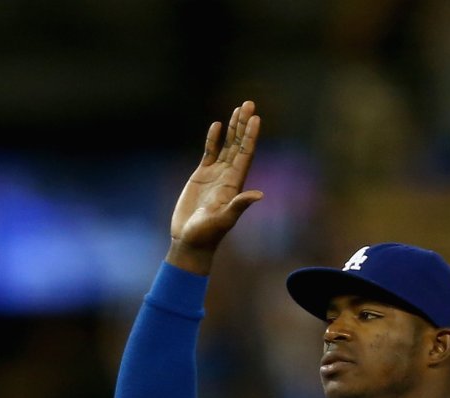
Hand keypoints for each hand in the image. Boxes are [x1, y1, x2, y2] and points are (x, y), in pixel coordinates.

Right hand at [167, 100, 263, 271]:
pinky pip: (210, 152)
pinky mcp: (201, 176)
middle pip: (239, 144)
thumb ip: (239, 205)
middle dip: (243, 124)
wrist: (190, 241)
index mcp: (235, 183)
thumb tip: (259, 195)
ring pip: (227, 145)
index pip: (246, 154)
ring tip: (238, 108)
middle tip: (248, 103)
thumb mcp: (224, 220)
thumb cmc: (207, 234)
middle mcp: (228, 175)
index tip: (256, 118)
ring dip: (233, 127)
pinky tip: (217, 125)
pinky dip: (213, 139)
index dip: (251, 136)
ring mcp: (215, 174)